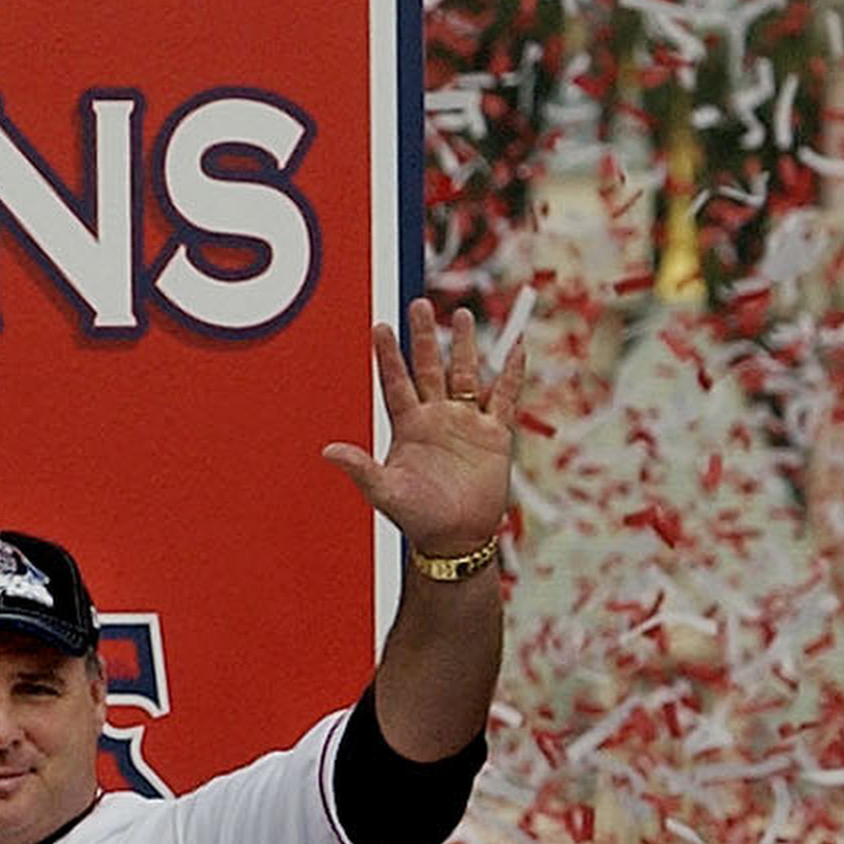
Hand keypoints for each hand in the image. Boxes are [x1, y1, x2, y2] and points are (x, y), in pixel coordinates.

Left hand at [324, 297, 522, 559]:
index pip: (396, 382)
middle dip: (425, 337)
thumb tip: (327, 452)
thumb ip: (360, 469)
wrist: (456, 539)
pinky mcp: (495, 435)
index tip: (380, 326)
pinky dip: (512, 374)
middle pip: (430, 367)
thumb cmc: (418, 518)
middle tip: (420, 304)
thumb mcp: (386, 492)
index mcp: (408, 426)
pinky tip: (517, 347)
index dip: (388, 356)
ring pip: (465, 374)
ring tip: (463, 316)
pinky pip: (504, 397)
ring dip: (465, 346)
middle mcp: (436, 418)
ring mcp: (466, 423)